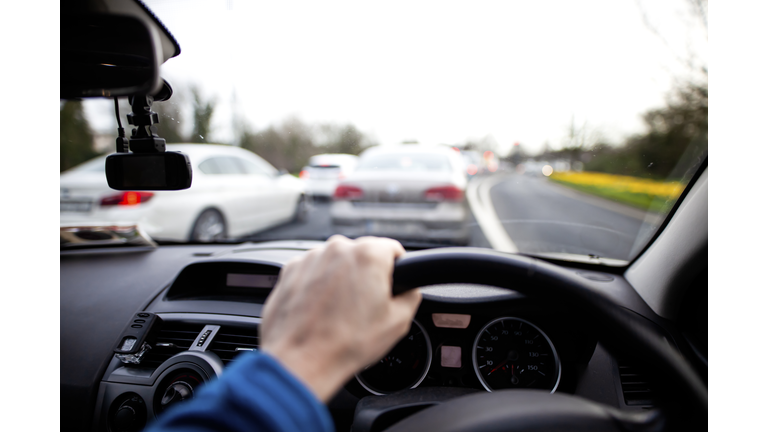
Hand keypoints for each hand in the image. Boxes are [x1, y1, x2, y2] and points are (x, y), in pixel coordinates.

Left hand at [260, 235, 421, 401]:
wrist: (301, 360)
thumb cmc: (346, 343)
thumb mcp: (398, 322)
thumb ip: (410, 295)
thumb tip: (408, 289)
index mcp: (368, 255)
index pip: (393, 249)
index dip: (396, 270)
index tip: (390, 286)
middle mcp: (338, 248)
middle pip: (362, 254)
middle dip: (366, 275)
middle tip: (364, 306)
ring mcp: (311, 257)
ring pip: (336, 262)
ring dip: (340, 280)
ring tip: (338, 312)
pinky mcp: (290, 270)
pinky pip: (313, 271)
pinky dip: (317, 285)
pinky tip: (320, 310)